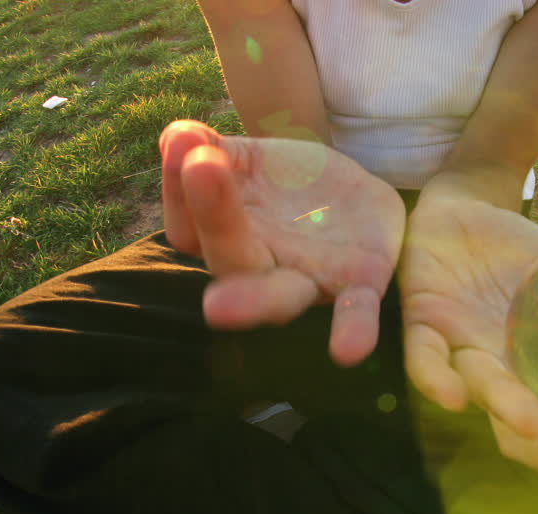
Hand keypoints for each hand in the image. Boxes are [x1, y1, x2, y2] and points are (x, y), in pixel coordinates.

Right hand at [159, 120, 405, 366]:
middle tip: (199, 170)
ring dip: (253, 303)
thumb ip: (215, 152)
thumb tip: (178, 137)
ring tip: (218, 310)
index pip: (188, 224)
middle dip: (214, 219)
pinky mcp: (359, 288)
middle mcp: (259, 269)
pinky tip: (346, 352)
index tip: (184, 143)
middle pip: (228, 259)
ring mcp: (308, 283)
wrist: (359, 201)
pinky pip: (355, 314)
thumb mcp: (251, 161)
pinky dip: (352, 331)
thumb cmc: (290, 188)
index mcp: (226, 238)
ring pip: (279, 296)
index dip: (181, 186)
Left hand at [399, 178, 537, 475]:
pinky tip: (454, 398)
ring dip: (508, 410)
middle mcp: (499, 374)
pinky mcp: (423, 324)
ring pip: (482, 392)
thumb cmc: (521, 254)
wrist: (466, 209)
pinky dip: (437, 380)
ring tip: (536, 426)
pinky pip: (424, 360)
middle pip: (519, 433)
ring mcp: (461, 352)